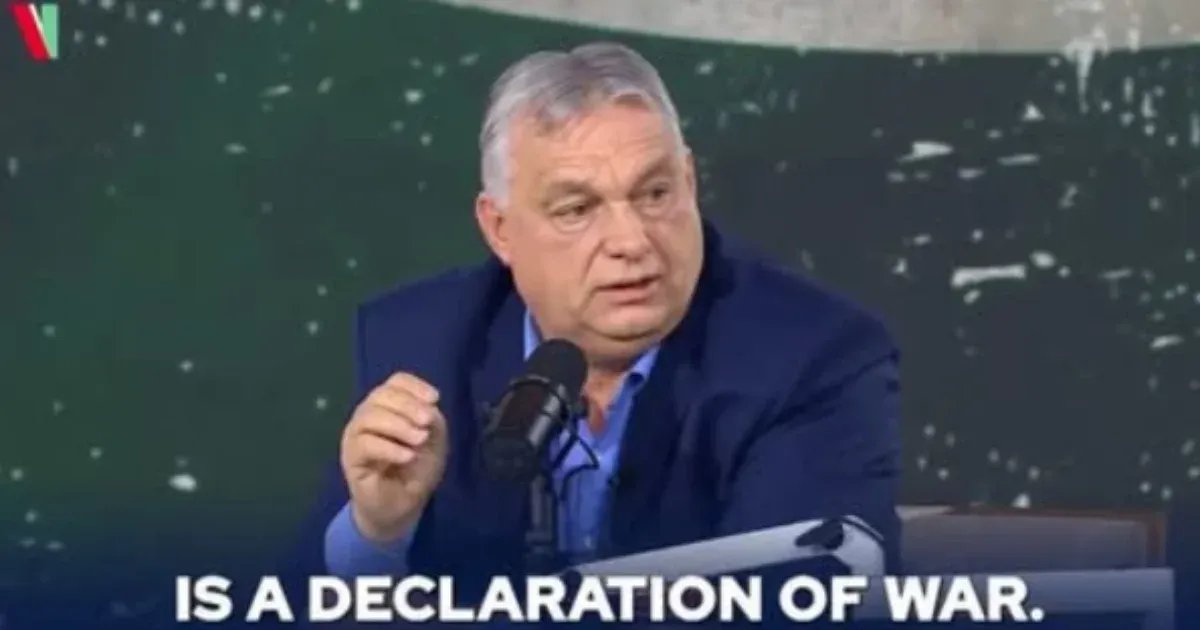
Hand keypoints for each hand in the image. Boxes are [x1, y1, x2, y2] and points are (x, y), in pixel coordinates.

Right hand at [340, 372, 447, 543]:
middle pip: (381, 395)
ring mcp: (356, 435)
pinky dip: (389, 448)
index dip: (414, 386)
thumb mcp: (434, 441)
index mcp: (389, 406)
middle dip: (408, 405)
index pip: (395, 382)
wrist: (403, 506)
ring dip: (399, 425)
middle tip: (427, 421)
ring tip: (419, 439)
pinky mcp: (351, 458)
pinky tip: (407, 456)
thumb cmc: (417, 470)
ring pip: (369, 416)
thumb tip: (426, 408)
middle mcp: (368, 415)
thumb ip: (431, 421)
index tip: (434, 398)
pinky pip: (365, 444)